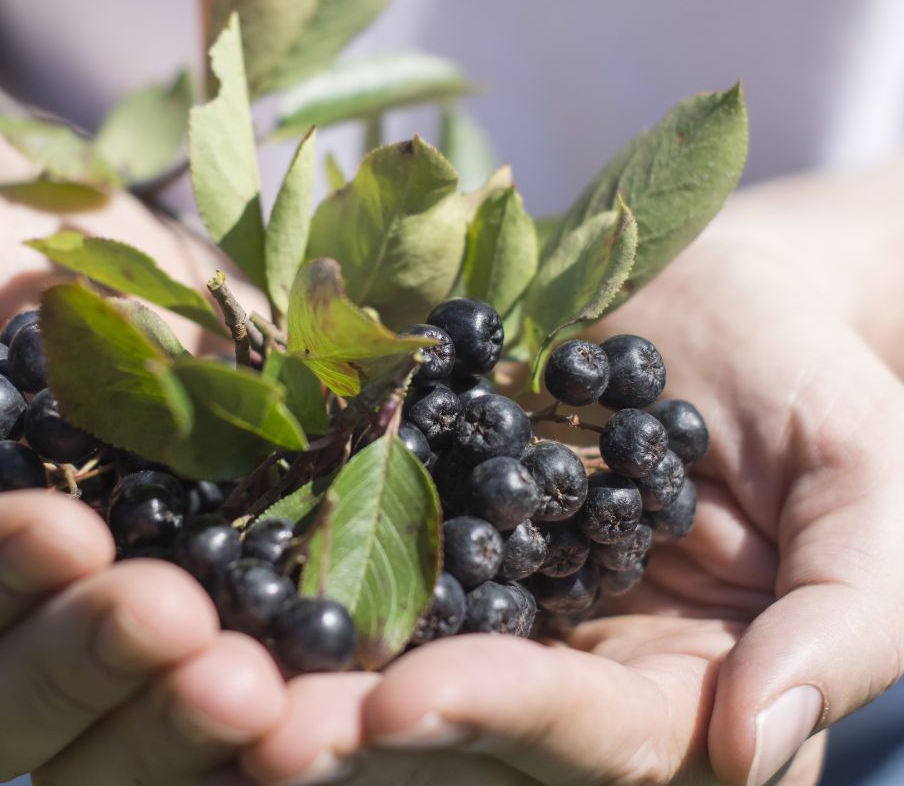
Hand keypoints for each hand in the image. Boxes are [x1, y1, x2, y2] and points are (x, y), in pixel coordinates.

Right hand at [0, 185, 285, 783]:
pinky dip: (264, 723)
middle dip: (84, 668)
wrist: (90, 269)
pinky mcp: (187, 642)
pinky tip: (329, 696)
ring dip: (176, 727)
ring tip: (261, 687)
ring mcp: (82, 654)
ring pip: (101, 749)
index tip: (61, 531)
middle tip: (177, 620)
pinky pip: (206, 714)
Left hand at [233, 212, 903, 784]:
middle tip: (248, 717)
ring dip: (293, 671)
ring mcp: (485, 609)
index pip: (594, 737)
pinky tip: (205, 572)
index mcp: (681, 694)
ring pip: (383, 663)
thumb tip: (758, 743)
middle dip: (357, 730)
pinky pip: (347, 565)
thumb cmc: (814, 390)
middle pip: (462, 729)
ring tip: (203, 666)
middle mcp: (567, 673)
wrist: (717, 298)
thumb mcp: (872, 491)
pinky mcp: (421, 536)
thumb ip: (845, 620)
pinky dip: (280, 574)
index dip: (502, 718)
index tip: (398, 704)